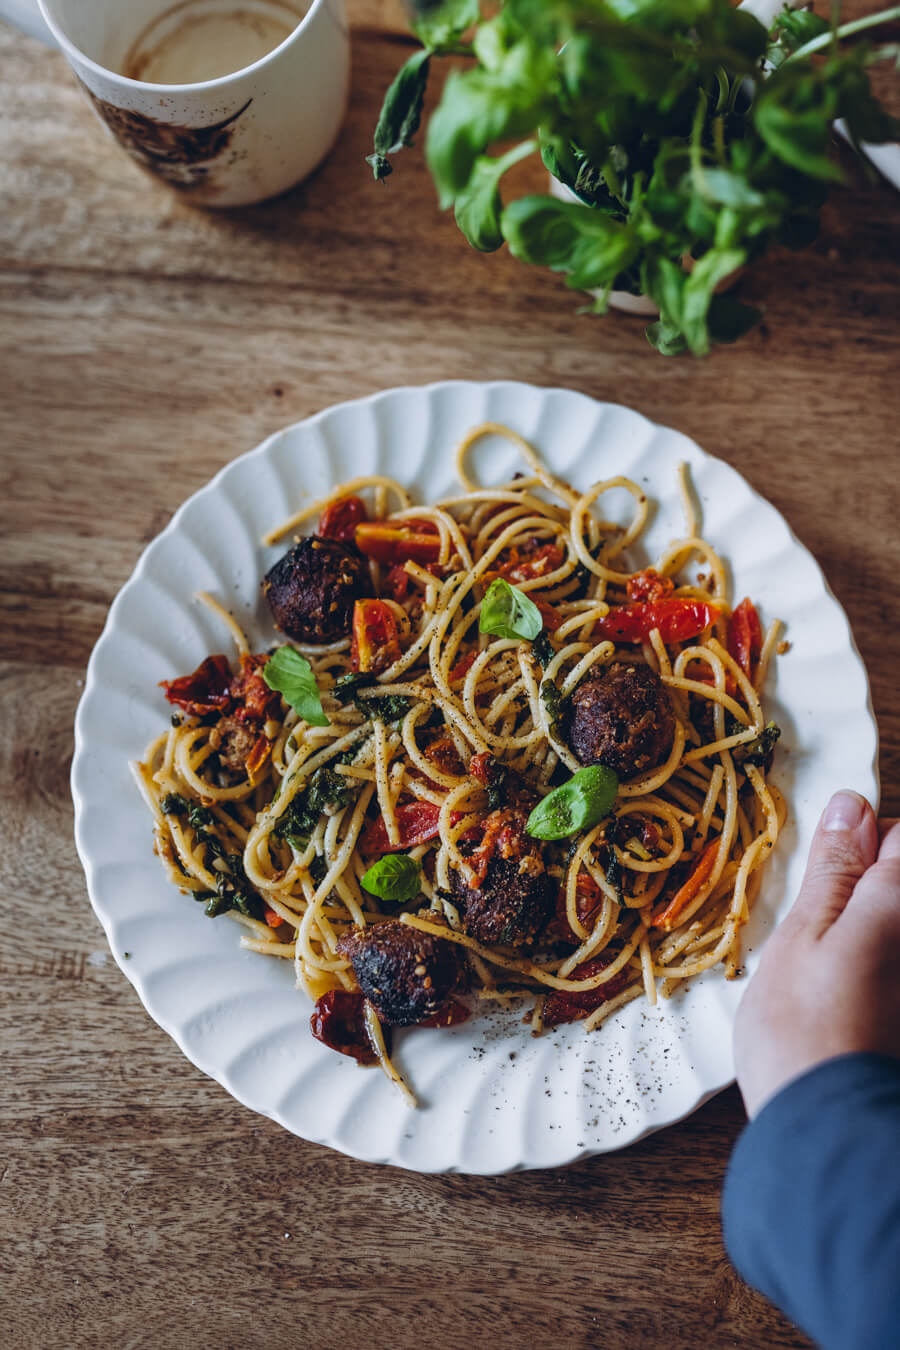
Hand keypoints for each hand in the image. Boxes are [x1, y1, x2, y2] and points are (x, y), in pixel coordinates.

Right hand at [734, 791, 899, 1117]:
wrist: (830, 1134)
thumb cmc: (802, 1034)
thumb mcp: (801, 936)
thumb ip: (834, 870)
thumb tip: (851, 806)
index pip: (899, 837)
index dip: (859, 850)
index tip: (827, 887)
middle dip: (871, 899)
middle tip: (825, 944)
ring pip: (892, 936)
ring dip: (871, 945)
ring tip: (836, 990)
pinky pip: (888, 976)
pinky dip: (875, 983)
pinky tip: (853, 1019)